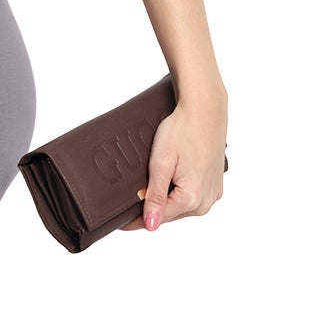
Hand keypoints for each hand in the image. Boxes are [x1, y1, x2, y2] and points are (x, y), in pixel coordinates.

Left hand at [118, 100, 227, 232]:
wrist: (205, 109)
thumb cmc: (182, 130)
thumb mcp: (161, 164)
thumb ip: (156, 197)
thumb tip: (151, 225)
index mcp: (192, 198)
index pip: (156, 219)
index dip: (134, 220)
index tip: (118, 220)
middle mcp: (206, 201)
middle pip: (168, 214)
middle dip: (150, 207)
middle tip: (132, 193)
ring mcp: (213, 194)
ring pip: (180, 207)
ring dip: (165, 199)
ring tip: (153, 180)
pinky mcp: (216, 186)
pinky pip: (192, 197)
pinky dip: (178, 191)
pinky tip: (171, 176)